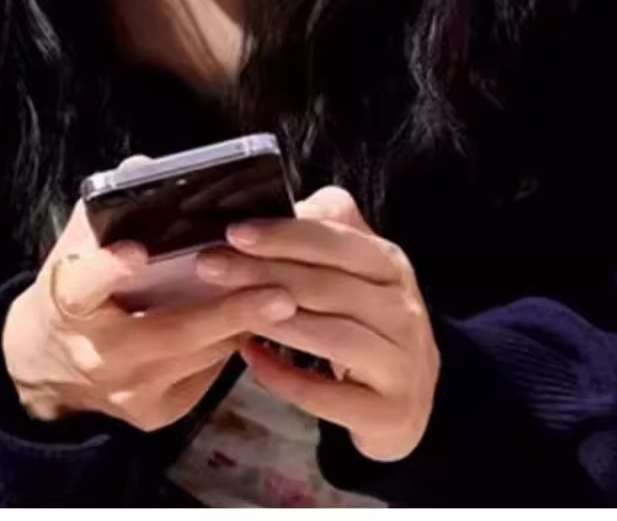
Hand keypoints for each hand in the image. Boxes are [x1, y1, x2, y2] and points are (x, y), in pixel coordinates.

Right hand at [2, 190, 297, 431]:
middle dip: (226, 312)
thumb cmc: (76, 288)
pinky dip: (231, 343)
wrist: (50, 366)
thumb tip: (144, 169)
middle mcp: (99, 355)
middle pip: (168, 334)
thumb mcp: (75, 247)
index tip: (138, 250)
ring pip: (198, 356)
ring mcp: (129, 391)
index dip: (109, 269)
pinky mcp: (156, 412)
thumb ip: (106, 211)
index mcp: (69, 304)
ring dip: (241, 324)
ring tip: (284, 296)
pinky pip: (205, 376)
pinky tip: (254, 318)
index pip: (85, 286)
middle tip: (278, 292)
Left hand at [194, 186, 439, 461]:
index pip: (336, 240)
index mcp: (390, 264)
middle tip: (210, 266)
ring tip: (228, 310)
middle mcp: (403, 309)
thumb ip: (325, 229)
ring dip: (274, 322)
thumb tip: (284, 205)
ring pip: (331, 337)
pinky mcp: (389, 411)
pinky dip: (285, 378)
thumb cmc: (368, 319)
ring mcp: (401, 362)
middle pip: (327, 286)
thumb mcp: (357, 268)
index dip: (285, 235)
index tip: (235, 232)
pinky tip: (251, 359)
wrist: (406, 397)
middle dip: (263, 273)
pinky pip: (327, 395)